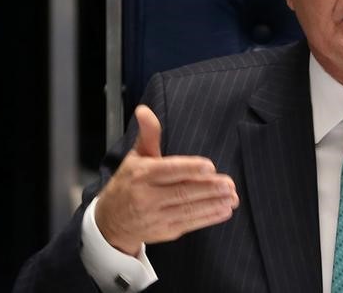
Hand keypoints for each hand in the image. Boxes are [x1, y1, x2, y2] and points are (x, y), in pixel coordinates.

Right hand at [95, 105, 238, 255]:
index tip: (210, 167)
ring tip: (232, 198)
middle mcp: (147, 197)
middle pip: (182, 192)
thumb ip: (148, 134)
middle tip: (229, 184)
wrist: (110, 222)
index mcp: (142, 175)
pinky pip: (189, 223)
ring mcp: (156, 216)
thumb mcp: (135, 157)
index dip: (190, 169)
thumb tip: (144, 110)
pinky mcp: (164, 231)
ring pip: (188, 209)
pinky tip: (224, 210)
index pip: (169, 170)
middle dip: (209, 189)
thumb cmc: (129, 182)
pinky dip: (208, 218)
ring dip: (213, 204)